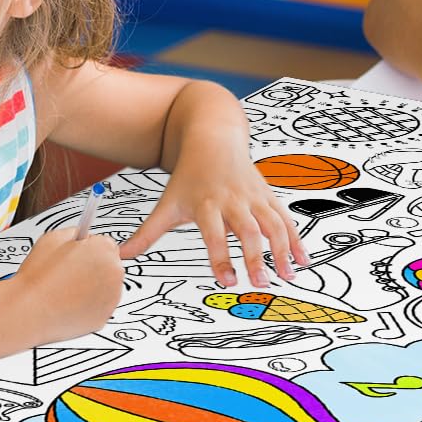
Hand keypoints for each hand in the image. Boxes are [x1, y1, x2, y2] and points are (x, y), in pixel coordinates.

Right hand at [11, 231, 123, 339]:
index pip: (106, 243)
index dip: (88, 248)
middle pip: (109, 265)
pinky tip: (69, 301)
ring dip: (92, 286)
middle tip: (69, 272)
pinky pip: (99, 306)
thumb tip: (80, 236)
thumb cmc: (39, 278)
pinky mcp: (104, 317)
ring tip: (66, 288)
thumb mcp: (53, 238)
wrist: (30, 311)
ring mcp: (112, 298)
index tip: (78, 253)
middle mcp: (114, 273)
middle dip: (92, 266)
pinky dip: (88, 304)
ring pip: (105, 287)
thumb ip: (74, 233)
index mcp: (104, 250)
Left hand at [119, 147, 308, 288]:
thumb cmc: (188, 177)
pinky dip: (296, 240)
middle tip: (259, 283)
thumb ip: (147, 234)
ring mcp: (253, 198)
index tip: (227, 281)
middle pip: (246, 230)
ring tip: (287, 276)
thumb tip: (118, 256)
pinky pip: (285, 219)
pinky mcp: (268, 196)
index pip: (214, 234)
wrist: (213, 138)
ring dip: (282, 250)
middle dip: (255, 257)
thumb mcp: (167, 203)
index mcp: (206, 204)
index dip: (220, 257)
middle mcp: (233, 200)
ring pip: (272, 224)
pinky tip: (303, 261)